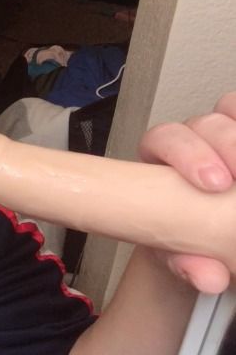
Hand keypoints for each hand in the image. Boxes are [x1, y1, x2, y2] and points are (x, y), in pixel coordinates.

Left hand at [138, 92, 235, 292]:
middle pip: (207, 123)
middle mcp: (194, 141)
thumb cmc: (181, 241)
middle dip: (226, 143)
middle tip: (234, 181)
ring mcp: (224, 138)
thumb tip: (208, 277)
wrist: (200, 247)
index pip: (164, 138)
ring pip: (231, 114)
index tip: (212, 183)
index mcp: (161, 159)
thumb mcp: (178, 255)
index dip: (186, 152)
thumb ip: (188, 266)